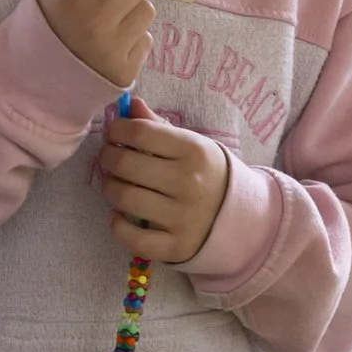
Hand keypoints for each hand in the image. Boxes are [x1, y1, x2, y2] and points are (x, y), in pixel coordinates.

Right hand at [36, 0, 153, 88]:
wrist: (32, 75)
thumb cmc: (44, 22)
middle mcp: (97, 22)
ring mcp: (113, 50)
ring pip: (147, 11)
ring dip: (132, 11)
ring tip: (110, 21)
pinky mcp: (125, 72)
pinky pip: (145, 40)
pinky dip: (132, 39)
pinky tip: (110, 44)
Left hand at [99, 100, 229, 262]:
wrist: (244, 215)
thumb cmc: (210, 174)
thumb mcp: (193, 145)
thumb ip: (159, 126)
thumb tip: (130, 105)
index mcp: (195, 151)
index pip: (140, 133)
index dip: (117, 130)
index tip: (115, 134)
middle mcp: (189, 183)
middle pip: (125, 164)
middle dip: (107, 158)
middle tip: (110, 159)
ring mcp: (183, 217)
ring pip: (123, 198)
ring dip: (109, 188)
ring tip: (115, 184)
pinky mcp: (176, 246)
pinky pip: (133, 238)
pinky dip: (117, 226)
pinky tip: (119, 216)